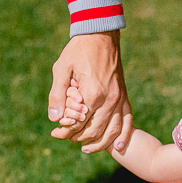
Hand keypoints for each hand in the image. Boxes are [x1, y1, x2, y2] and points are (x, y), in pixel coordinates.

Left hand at [48, 30, 133, 152]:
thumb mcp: (61, 68)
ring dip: (100, 143)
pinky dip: (123, 136)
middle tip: (65, 138)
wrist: (100, 34)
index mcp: (93, 94)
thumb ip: (57, 95)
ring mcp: (119, 98)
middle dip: (78, 138)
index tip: (55, 133)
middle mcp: (109, 100)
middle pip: (95, 131)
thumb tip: (54, 118)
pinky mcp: (124, 96)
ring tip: (85, 148)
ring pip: (113, 130)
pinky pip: (127, 120)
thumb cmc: (78, 50)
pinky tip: (118, 147)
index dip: (65, 132)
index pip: (79, 124)